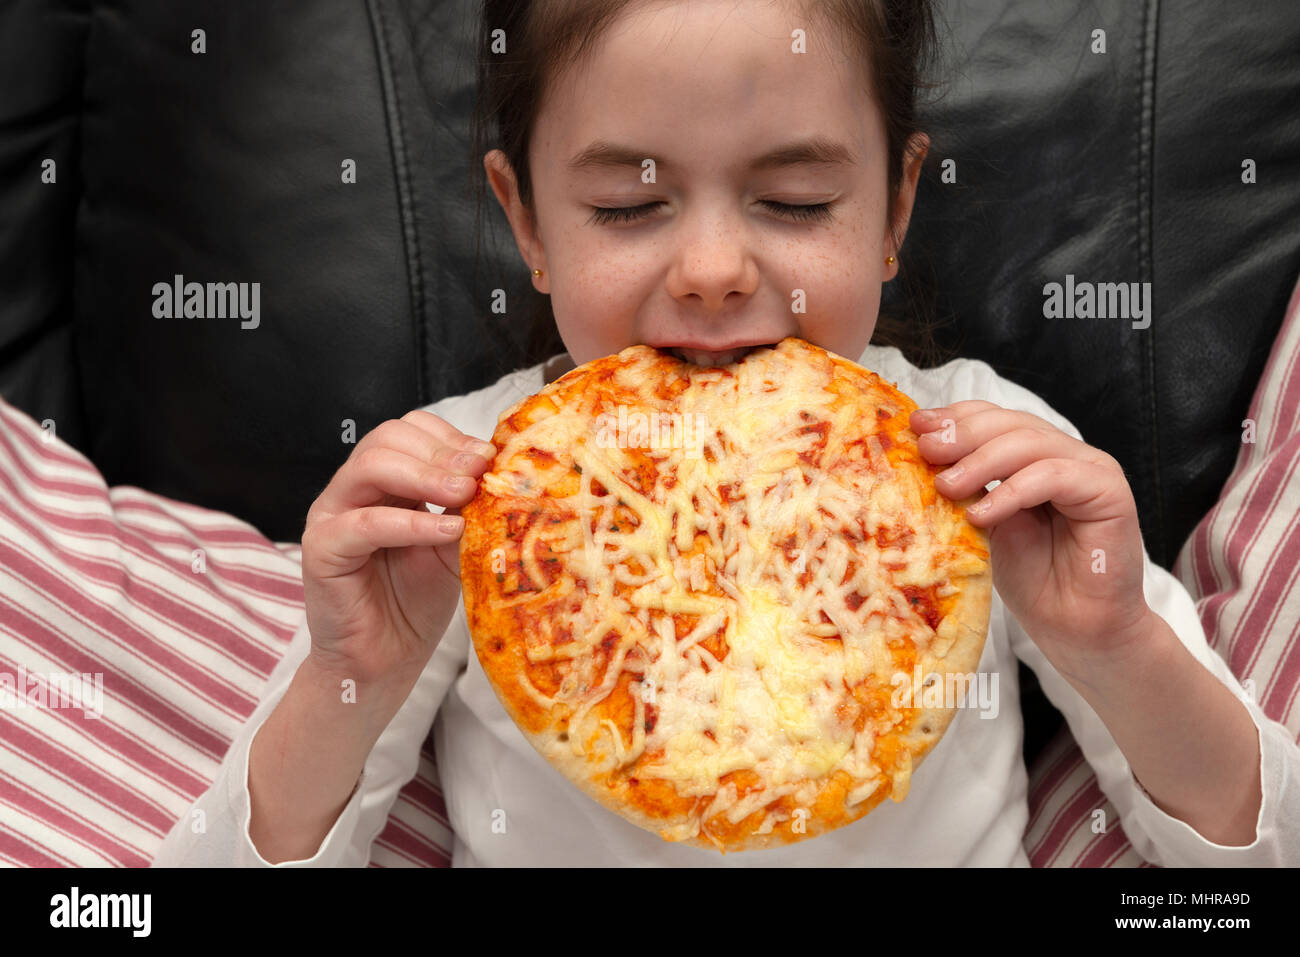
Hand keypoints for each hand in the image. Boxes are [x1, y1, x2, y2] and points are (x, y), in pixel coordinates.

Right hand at [300, 410, 495, 686]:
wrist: (386, 658)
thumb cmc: (417, 600)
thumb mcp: (453, 544)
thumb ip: (466, 508)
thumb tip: (502, 477)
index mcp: (384, 479)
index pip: (409, 430)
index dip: (450, 437)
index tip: (489, 457)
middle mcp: (352, 488)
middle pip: (388, 438)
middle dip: (441, 451)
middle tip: (481, 472)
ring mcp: (331, 514)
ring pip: (371, 467)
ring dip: (426, 475)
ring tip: (465, 495)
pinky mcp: (321, 548)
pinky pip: (364, 523)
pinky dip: (410, 522)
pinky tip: (447, 530)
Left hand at [910, 401, 1152, 681]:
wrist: (1074, 629)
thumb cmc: (1031, 580)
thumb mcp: (983, 523)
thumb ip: (964, 488)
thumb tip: (916, 459)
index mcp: (1034, 455)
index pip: (993, 418)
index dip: (955, 417)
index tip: (914, 426)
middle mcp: (1065, 454)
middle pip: (1009, 424)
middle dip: (962, 433)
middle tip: (926, 449)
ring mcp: (1090, 469)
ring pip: (1030, 443)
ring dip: (980, 461)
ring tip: (945, 485)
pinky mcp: (1109, 492)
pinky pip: (1054, 477)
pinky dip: (1012, 492)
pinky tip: (980, 513)